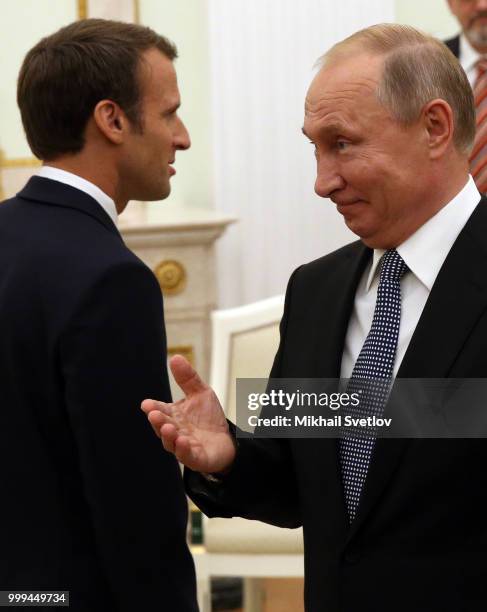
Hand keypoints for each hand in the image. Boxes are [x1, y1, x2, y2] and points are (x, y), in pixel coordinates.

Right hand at [141, 355, 235, 473]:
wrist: (226, 440)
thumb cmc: (208, 417)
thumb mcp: (201, 393)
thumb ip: (187, 378)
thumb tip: (175, 357)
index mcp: (173, 415)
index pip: (160, 410)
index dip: (153, 408)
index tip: (147, 404)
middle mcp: (174, 431)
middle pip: (162, 426)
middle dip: (158, 421)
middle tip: (154, 414)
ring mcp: (183, 446)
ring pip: (171, 443)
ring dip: (168, 436)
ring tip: (168, 428)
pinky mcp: (195, 458)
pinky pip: (187, 456)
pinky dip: (183, 450)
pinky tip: (183, 441)